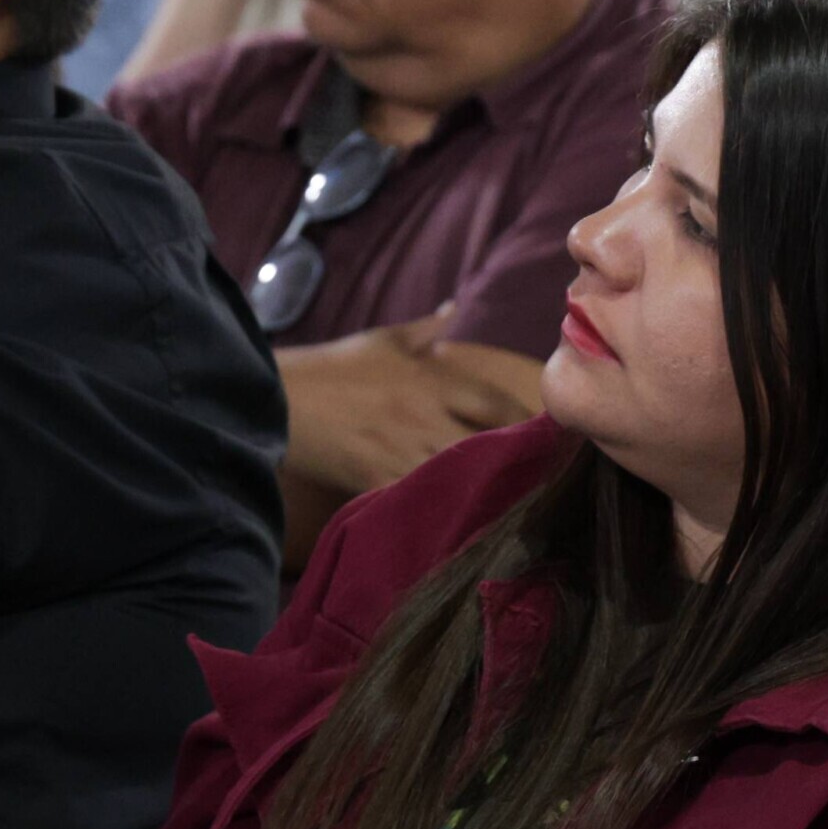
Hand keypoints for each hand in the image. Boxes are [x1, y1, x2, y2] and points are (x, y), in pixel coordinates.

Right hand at [279, 307, 536, 494]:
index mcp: (433, 379)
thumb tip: (454, 308)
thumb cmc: (333, 366)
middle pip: (491, 446)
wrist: (278, 397)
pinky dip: (439, 509)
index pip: (497, 402)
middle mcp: (426, 415)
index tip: (549, 434)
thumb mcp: (383, 340)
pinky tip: (455, 520)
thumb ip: (426, 329)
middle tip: (541, 478)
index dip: (529, 421)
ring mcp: (403, 449)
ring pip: (462, 476)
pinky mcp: (378, 478)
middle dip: (516, 462)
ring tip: (509, 504)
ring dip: (483, 488)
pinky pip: (420, 499)